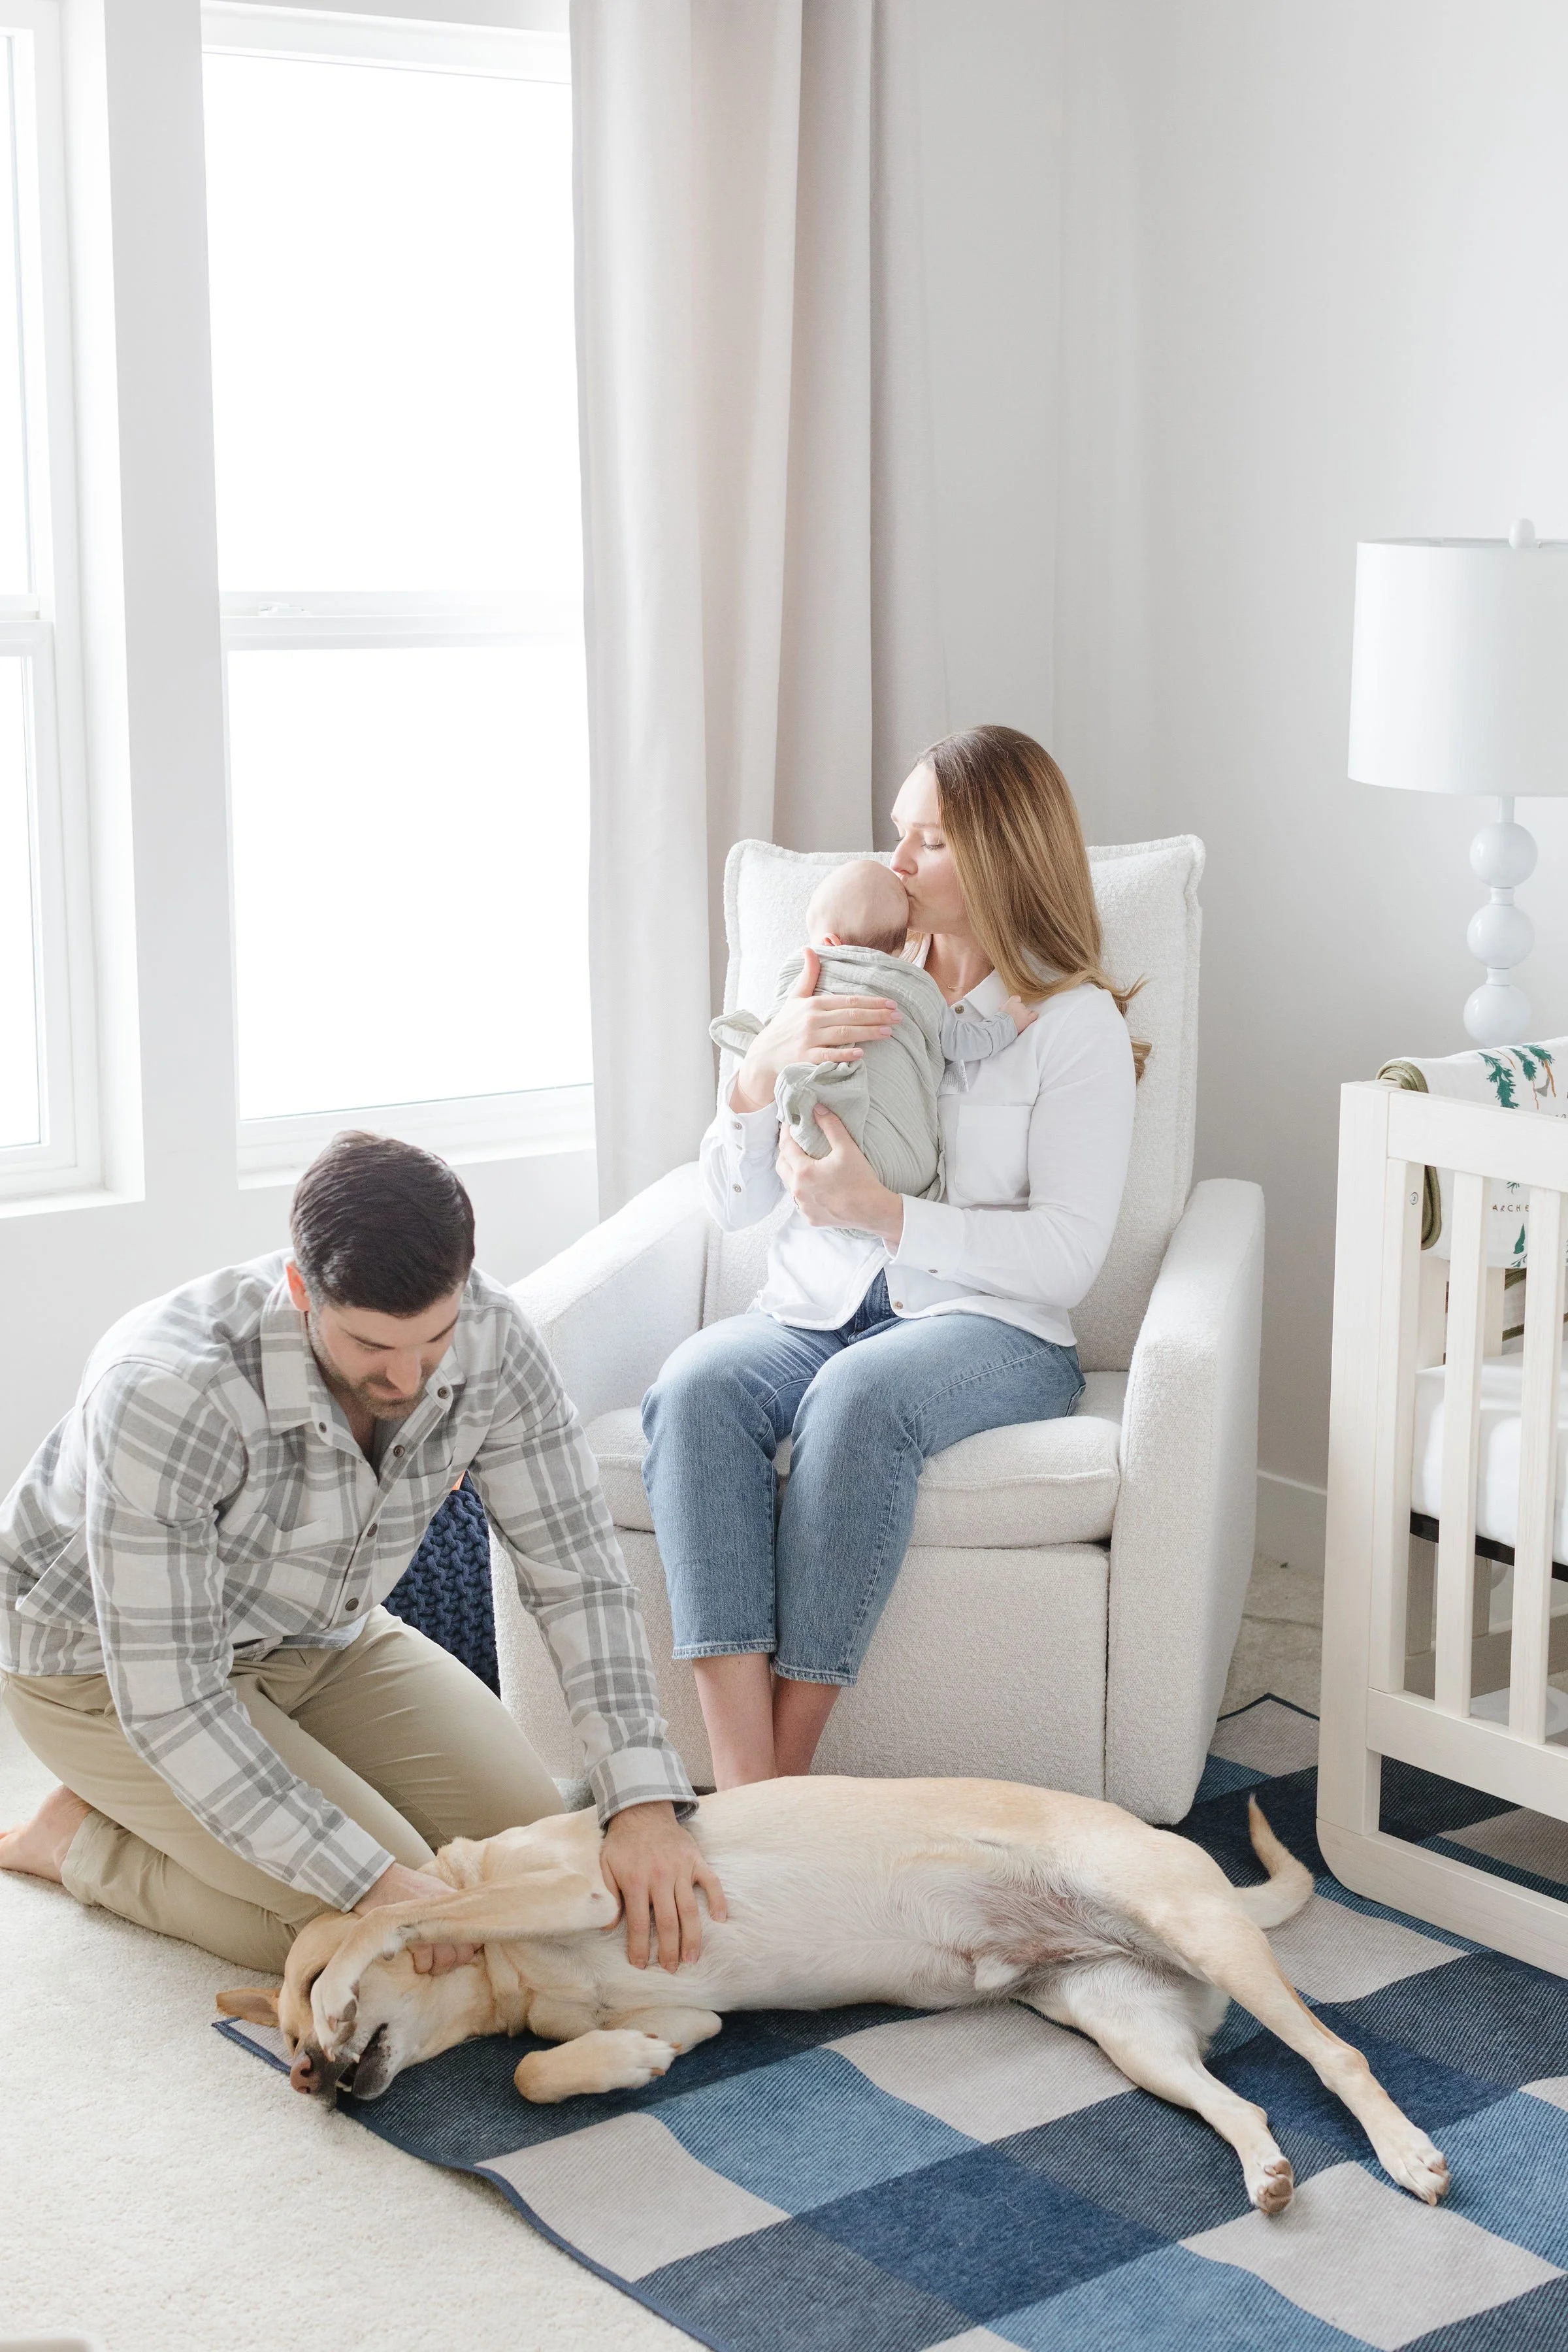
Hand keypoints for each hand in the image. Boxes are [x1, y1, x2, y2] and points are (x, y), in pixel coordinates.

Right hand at [355, 1861, 476, 1974]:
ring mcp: (431, 1925)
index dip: (468, 1947)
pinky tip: (415, 1960)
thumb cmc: (407, 1885)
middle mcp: (446, 1914)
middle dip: (453, 1962)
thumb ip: (449, 1906)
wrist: (380, 1880)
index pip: (475, 1934)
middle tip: (440, 1962)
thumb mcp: (434, 1888)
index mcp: (454, 1904)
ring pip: (446, 1959)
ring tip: (428, 1963)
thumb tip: (463, 1925)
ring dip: (437, 1966)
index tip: (457, 1950)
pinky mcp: (414, 1934)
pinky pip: (425, 1959)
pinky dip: (421, 1965)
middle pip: (464, 1952)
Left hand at [600, 1801, 727, 1971]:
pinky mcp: (696, 1860)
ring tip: (692, 1958)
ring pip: (690, 1909)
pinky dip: (718, 1900)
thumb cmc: (622, 1843)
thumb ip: (609, 1896)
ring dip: (693, 1936)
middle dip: (670, 1949)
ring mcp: (681, 1869)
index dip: (640, 1948)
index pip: (640, 1924)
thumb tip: (610, 1927)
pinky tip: (721, 1919)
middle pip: (668, 1922)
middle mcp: (661, 1877)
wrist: (642, 1810)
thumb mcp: (606, 1866)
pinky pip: (711, 1882)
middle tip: (671, 1968)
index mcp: (636, 1881)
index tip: (641, 1965)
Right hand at [730, 947, 900, 1113]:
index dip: (871, 1001)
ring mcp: (809, 1038)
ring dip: (868, 1032)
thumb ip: (808, 974)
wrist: (763, 1054)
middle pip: (850, 1015)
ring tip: (888, 1032)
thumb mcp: (794, 997)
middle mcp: (812, 1019)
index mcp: (813, 1003)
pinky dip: (844, 1054)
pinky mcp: (805, 1057)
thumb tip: (810, 948)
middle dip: (877, 1015)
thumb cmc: (784, 1025)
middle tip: (898, 1017)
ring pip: (844, 1033)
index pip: (848, 1000)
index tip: (891, 1003)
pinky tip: (861, 1054)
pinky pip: (828, 1055)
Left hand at [777, 1111, 905, 1244]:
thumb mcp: (847, 1148)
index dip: (786, 1132)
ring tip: (801, 1160)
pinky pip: (799, 1200)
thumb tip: (817, 1108)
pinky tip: (812, 1184)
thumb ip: (830, 1125)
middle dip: (785, 1151)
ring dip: (791, 1170)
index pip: (786, 1146)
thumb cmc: (861, 1179)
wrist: (872, 1211)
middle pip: (781, 1165)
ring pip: (788, 1184)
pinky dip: (801, 1189)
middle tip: (793, 1140)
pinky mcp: (810, 1218)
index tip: (789, 1123)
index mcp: (804, 1172)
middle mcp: (798, 1191)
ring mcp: (803, 1207)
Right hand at [1001, 993, 1038, 1032]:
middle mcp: (1019, 1004)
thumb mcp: (1001, 1009)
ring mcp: (1025, 1011)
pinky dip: (1033, 1016)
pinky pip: (1034, 1015)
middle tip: (1016, 1016)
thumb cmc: (1000, 1019)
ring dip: (1025, 1015)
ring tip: (1020, 1020)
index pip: (1017, 998)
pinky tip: (1030, 1019)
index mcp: (1012, 1001)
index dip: (1017, 1003)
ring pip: (1028, 1011)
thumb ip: (1006, 1006)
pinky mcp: (1028, 1018)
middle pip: (1022, 1006)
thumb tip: (1006, 1008)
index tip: (1015, 1007)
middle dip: (1020, 1011)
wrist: (1003, 1026)